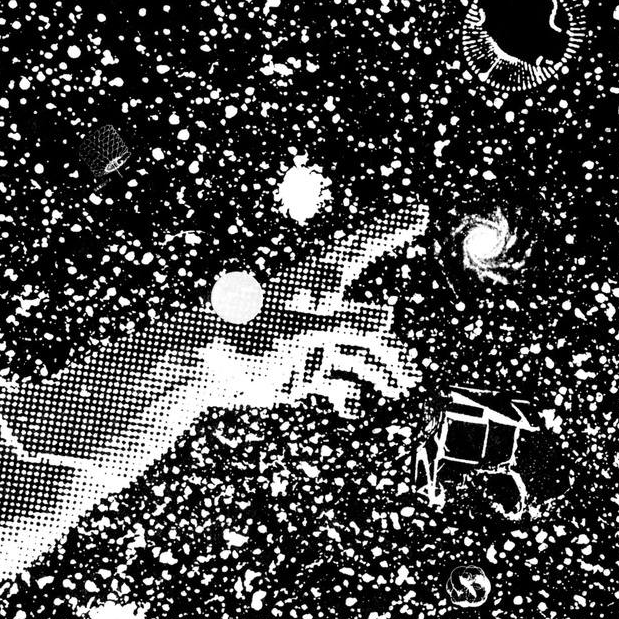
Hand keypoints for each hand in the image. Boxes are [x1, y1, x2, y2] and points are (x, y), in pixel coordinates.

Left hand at [203, 201, 428, 413]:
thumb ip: (344, 323)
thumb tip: (387, 316)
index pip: (362, 246)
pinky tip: (353, 408)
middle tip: (410, 363)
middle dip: (391, 333)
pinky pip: (337, 381)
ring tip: (401, 387)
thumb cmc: (241, 339)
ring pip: (360, 352)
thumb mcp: (297, 330)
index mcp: (316, 283)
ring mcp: (313, 341)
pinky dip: (348, 393)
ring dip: (381, 369)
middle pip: (368, 313)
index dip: (391, 228)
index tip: (420, 210)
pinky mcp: (304, 370)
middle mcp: (320, 309)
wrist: (198, 372)